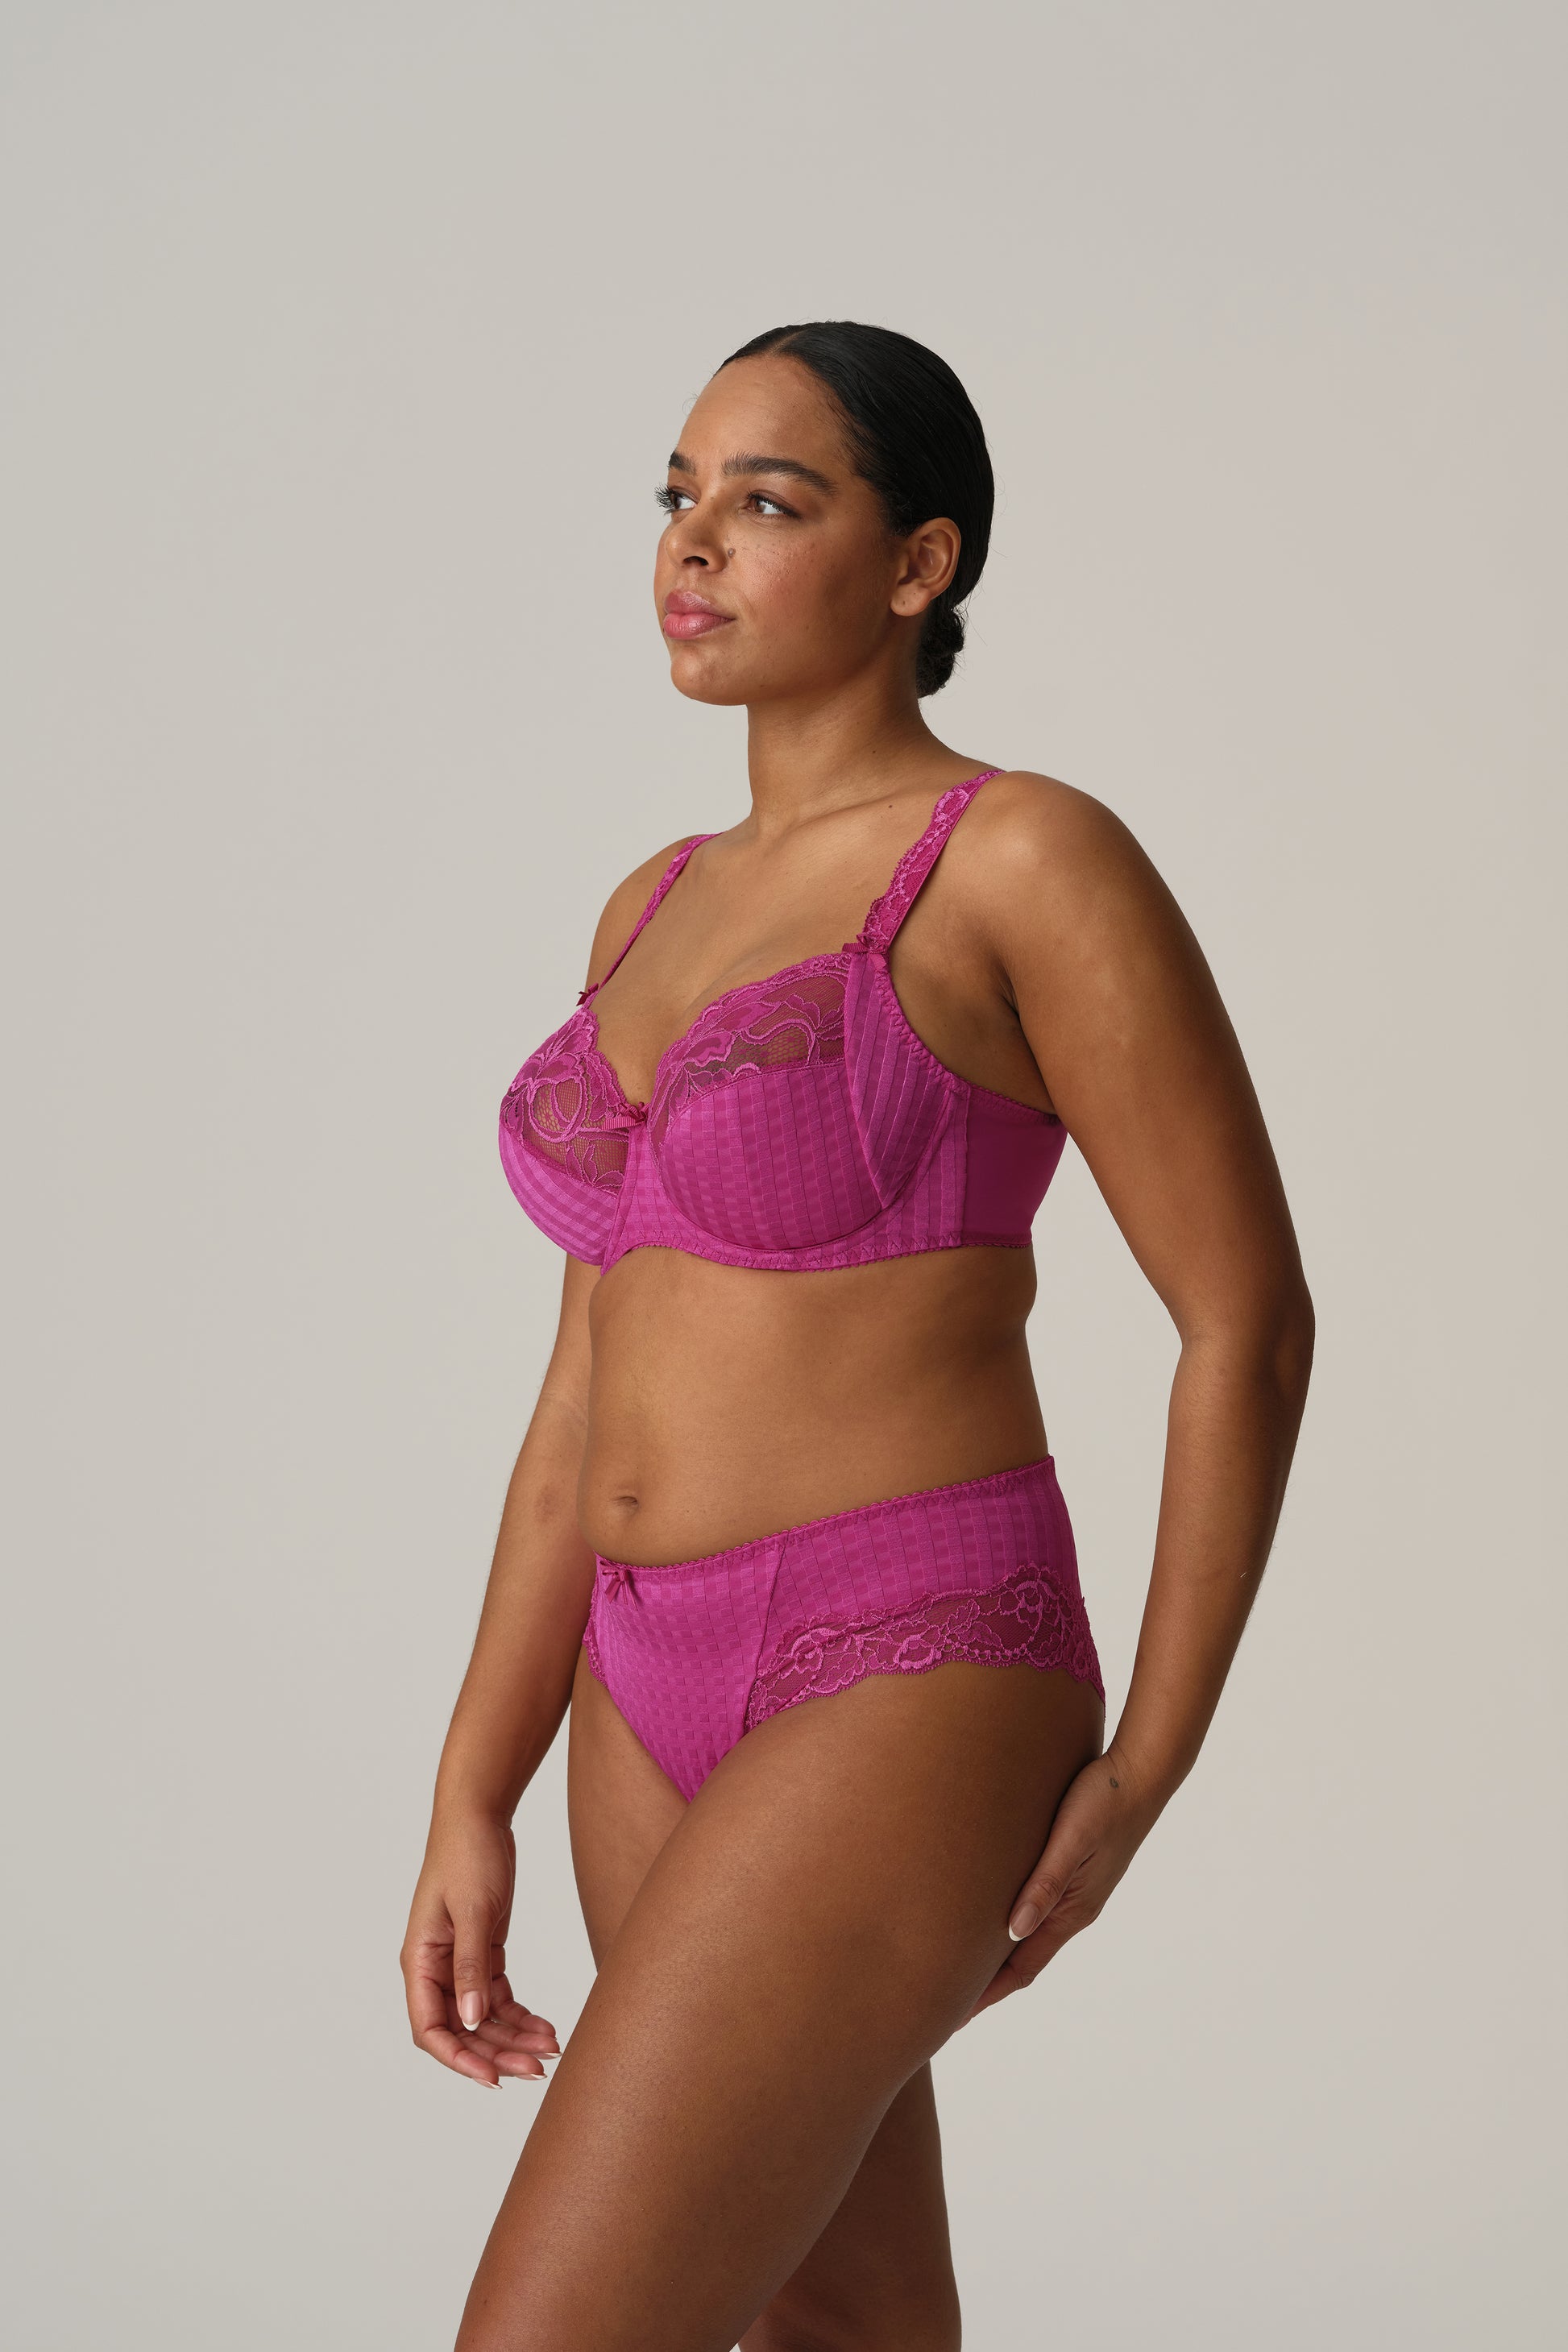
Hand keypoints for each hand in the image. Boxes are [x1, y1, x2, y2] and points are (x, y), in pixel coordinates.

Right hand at [400, 1810, 560, 2087]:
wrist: (480, 1816)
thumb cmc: (467, 1855)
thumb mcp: (473, 1910)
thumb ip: (470, 1966)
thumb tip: (471, 2021)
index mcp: (419, 1961)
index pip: (431, 2029)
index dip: (459, 2059)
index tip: (492, 2078)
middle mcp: (436, 1969)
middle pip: (463, 2030)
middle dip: (498, 2052)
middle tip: (538, 2069)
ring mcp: (459, 1963)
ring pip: (484, 2018)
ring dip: (514, 2037)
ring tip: (551, 2050)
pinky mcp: (483, 1953)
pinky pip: (498, 1997)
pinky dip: (520, 2014)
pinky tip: (546, 2026)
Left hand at [965, 1743, 1160, 2019]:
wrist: (1141, 1773)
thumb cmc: (1103, 1802)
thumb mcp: (1071, 1841)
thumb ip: (1045, 1884)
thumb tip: (1013, 1931)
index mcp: (1072, 1910)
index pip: (1023, 1967)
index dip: (988, 1993)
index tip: (956, 2016)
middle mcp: (1073, 1909)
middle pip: (1023, 1961)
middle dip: (987, 1984)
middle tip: (946, 2001)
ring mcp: (1075, 1893)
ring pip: (1028, 1936)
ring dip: (998, 1957)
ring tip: (961, 1966)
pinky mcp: (1073, 1872)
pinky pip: (1036, 1910)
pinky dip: (1011, 1926)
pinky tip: (993, 1918)